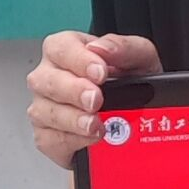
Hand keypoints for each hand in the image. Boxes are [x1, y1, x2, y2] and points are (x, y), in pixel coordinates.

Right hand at [26, 30, 162, 169]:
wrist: (143, 114)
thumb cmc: (134, 80)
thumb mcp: (142, 57)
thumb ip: (125, 48)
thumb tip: (102, 48)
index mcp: (69, 50)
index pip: (60, 47)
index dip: (78, 60)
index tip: (100, 72)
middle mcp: (51, 76)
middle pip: (45, 80)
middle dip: (73, 91)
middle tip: (96, 100)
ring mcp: (45, 106)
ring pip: (45, 112)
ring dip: (73, 120)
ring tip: (96, 125)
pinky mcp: (47, 135)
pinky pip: (49, 139)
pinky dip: (72, 140)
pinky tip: (90, 138)